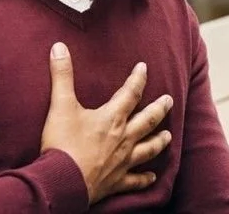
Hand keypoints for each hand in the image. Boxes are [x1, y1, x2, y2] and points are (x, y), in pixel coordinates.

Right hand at [40, 42, 173, 204]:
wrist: (61, 181)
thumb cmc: (62, 144)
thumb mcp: (61, 106)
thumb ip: (62, 76)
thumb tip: (59, 48)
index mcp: (112, 118)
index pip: (131, 92)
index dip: (138, 78)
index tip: (144, 67)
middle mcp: (123, 137)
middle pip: (148, 119)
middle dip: (160, 108)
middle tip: (169, 100)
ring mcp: (122, 160)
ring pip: (148, 148)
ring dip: (159, 141)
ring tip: (168, 136)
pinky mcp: (117, 181)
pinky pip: (135, 180)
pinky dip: (144, 179)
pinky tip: (152, 177)